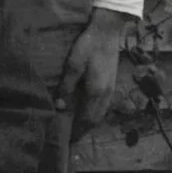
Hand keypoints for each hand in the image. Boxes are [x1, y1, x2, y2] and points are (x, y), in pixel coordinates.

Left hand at [58, 8, 128, 133]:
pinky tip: (87, 111)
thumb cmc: (88, 46)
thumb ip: (66, 86)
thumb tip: (59, 106)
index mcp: (96, 92)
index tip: (69, 141)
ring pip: (101, 112)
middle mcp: (106, 94)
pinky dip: (95, 113)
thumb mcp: (73, 65)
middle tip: (71, 138)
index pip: (86, 119)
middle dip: (84, 130)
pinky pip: (103, 105)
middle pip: (95, 119)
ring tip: (78, 128)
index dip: (78, 131)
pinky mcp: (111, 82)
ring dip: (90, 122)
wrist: (107, 31)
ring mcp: (111, 88)